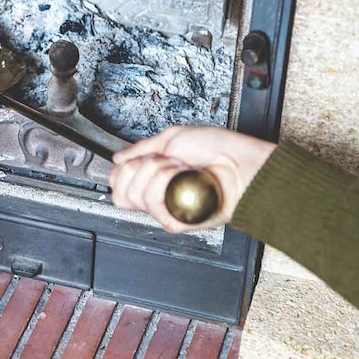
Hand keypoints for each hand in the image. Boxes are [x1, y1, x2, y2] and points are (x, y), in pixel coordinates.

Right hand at [108, 126, 275, 232]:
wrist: (241, 164)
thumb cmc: (218, 149)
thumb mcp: (172, 138)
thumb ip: (140, 149)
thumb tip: (117, 158)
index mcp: (153, 179)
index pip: (118, 183)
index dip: (123, 170)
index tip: (142, 158)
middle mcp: (157, 196)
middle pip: (121, 192)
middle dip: (139, 167)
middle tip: (164, 161)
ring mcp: (165, 209)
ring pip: (134, 196)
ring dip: (157, 172)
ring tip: (180, 168)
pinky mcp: (175, 220)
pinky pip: (153, 203)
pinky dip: (166, 183)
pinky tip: (183, 178)